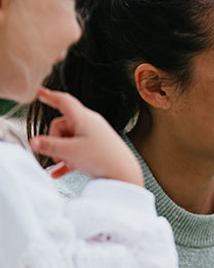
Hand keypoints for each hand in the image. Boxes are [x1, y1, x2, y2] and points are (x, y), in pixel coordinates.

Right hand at [28, 87, 143, 184]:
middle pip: (62, 125)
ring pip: (68, 139)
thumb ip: (50, 146)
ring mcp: (93, 137)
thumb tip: (34, 142)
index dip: (50, 96)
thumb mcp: (71, 151)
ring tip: (66, 162)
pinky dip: (67, 161)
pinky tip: (57, 173)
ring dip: (62, 151)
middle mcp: (90, 124)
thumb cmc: (103, 158)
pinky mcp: (96, 150)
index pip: (64, 101)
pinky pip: (75, 152)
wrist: (125, 175)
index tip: (39, 92)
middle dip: (56, 140)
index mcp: (84, 118)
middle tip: (60, 153)